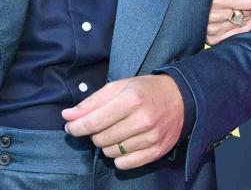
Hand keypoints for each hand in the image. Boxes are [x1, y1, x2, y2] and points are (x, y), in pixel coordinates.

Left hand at [62, 75, 183, 169]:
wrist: (183, 98)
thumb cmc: (146, 90)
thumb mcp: (119, 86)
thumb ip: (92, 102)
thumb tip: (67, 116)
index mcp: (131, 99)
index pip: (94, 122)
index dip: (76, 126)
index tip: (70, 126)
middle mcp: (142, 120)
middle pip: (100, 139)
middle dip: (94, 133)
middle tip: (101, 124)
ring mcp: (150, 138)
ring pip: (111, 152)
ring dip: (107, 144)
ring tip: (116, 131)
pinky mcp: (156, 151)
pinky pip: (125, 164)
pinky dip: (119, 157)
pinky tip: (124, 143)